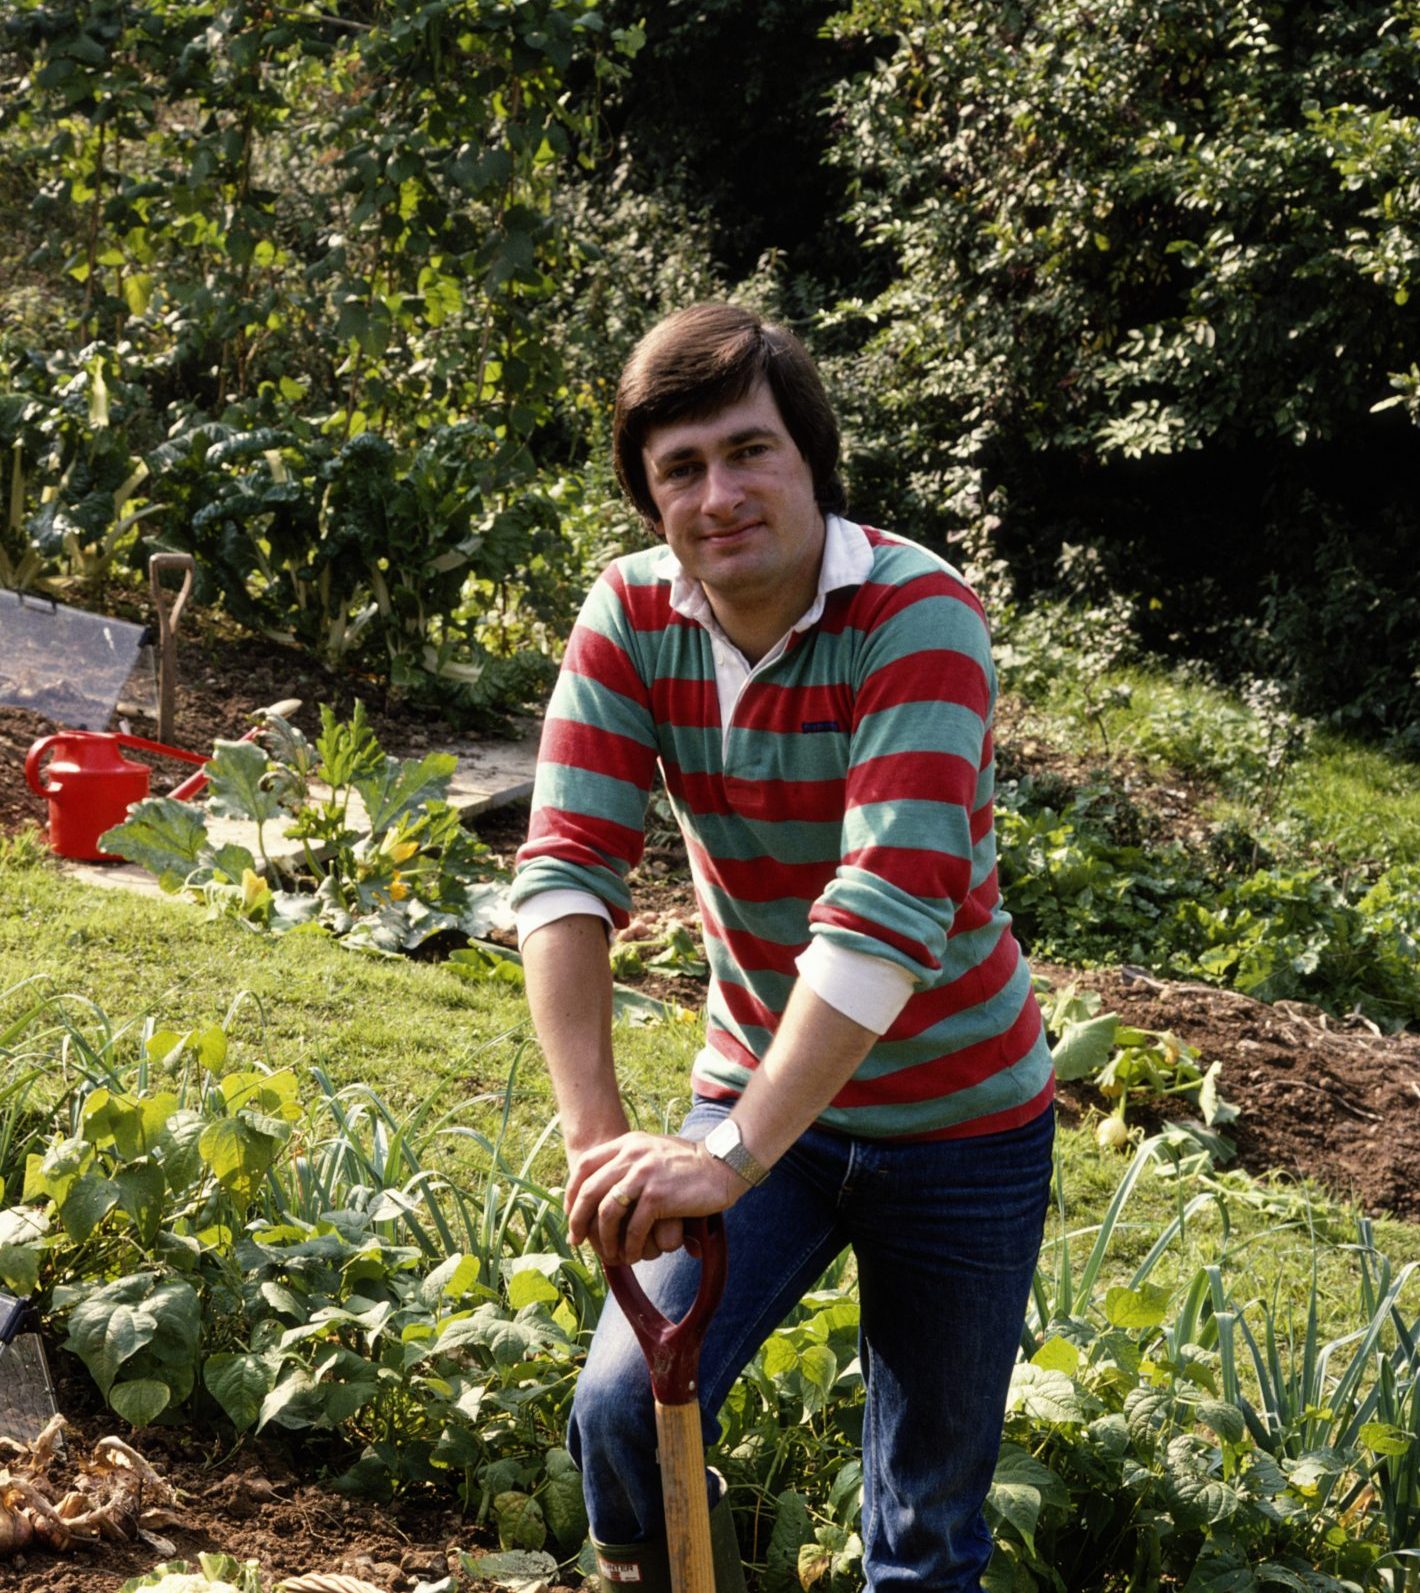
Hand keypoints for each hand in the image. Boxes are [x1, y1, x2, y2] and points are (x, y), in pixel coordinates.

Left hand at [566, 1130, 744, 1265]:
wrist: (722, 1164)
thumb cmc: (690, 1162)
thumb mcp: (654, 1149)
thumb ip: (631, 1159)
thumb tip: (607, 1184)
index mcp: (628, 1143)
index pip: (586, 1165)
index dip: (572, 1191)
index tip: (570, 1213)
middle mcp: (632, 1155)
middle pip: (589, 1190)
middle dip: (578, 1220)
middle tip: (576, 1240)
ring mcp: (644, 1174)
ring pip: (607, 1212)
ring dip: (604, 1238)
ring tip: (609, 1253)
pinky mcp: (658, 1196)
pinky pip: (634, 1227)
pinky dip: (630, 1245)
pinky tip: (633, 1255)